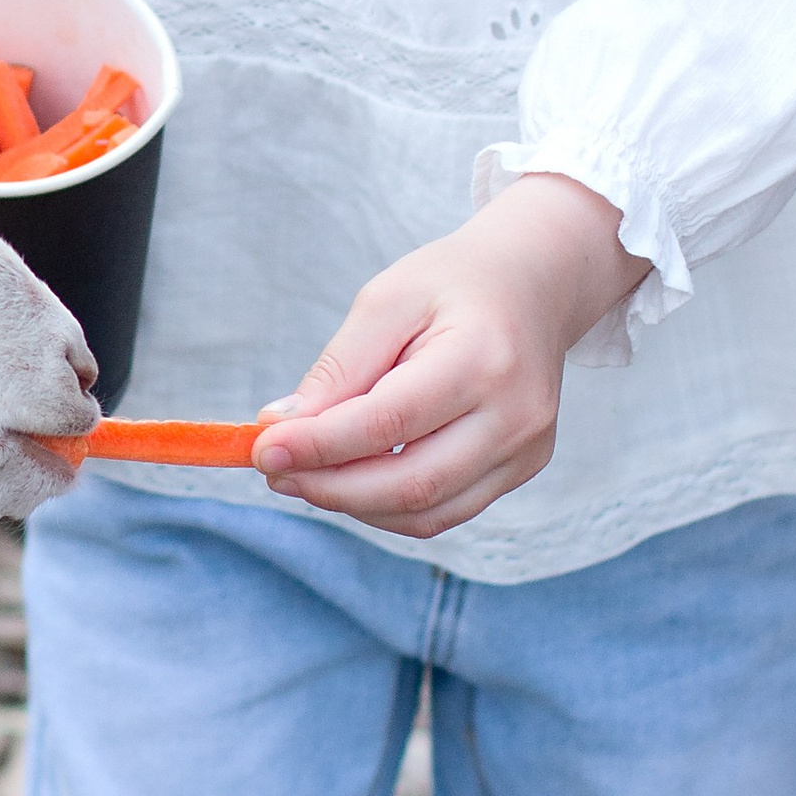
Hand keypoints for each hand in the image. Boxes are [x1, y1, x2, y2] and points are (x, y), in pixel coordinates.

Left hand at [251, 176, 647, 540]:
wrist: (533, 284)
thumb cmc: (451, 284)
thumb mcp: (386, 300)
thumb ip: (338, 368)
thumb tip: (281, 429)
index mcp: (482, 359)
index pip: (389, 424)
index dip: (319, 446)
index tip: (262, 447)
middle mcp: (516, 416)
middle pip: (410, 483)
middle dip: (329, 487)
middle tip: (274, 470)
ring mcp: (526, 450)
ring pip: (427, 512)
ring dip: (354, 504)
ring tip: (305, 475)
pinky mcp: (523, 468)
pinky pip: (446, 511)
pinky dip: (389, 506)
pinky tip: (352, 478)